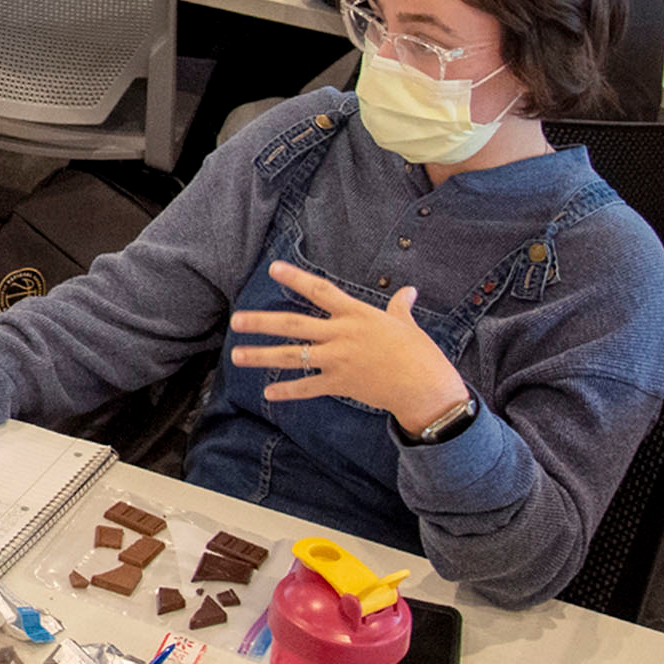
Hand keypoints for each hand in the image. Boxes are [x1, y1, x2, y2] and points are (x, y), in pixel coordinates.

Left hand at [228, 261, 469, 430]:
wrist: (426, 388)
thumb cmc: (419, 353)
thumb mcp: (407, 324)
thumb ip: (400, 307)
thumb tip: (409, 292)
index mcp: (356, 314)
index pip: (320, 291)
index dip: (297, 278)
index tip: (273, 269)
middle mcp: (342, 334)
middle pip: (294, 325)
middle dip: (262, 322)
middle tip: (236, 320)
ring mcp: (338, 360)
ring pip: (293, 356)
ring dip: (262, 356)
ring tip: (237, 356)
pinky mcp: (340, 384)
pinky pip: (308, 387)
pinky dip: (288, 391)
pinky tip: (268, 394)